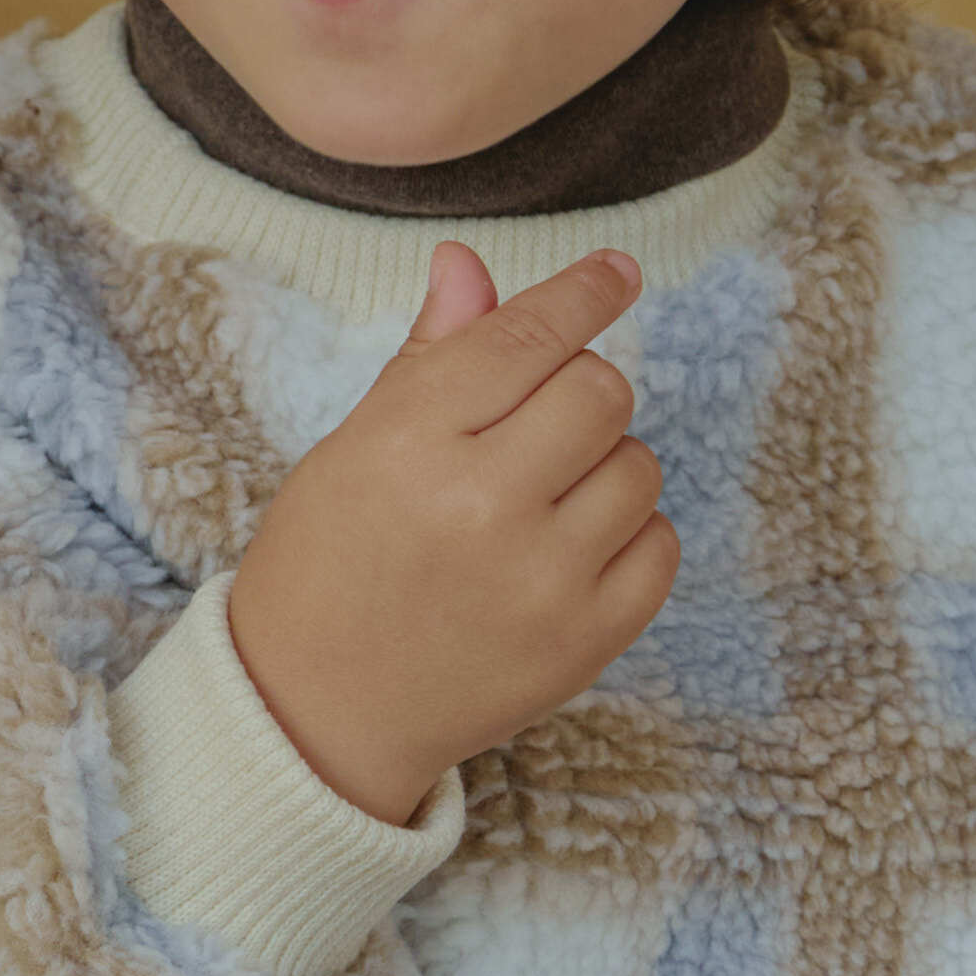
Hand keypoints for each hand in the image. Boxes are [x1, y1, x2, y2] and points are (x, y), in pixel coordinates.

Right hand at [225, 240, 672, 828]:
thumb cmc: (329, 562)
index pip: (527, 337)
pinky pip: (659, 546)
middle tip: (532, 426)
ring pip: (639, 465)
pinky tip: (568, 548)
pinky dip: (629, 534)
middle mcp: (481, 504)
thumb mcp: (355, 446)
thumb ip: (429, 357)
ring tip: (541, 498)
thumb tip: (467, 264)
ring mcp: (541, 579)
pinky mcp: (585, 641)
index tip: (616, 273)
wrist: (317, 711)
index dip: (584, 293)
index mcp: (409, 442)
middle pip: (600, 391)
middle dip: (578, 390)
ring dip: (603, 465)